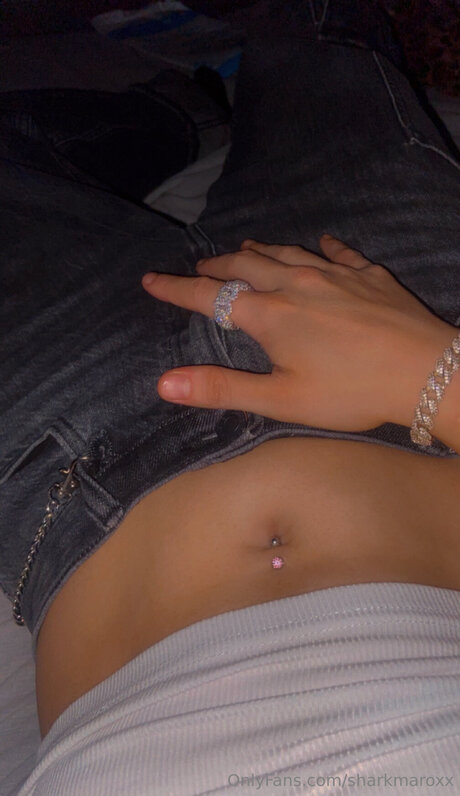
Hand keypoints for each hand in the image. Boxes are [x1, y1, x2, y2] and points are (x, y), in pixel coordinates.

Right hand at [142, 235, 455, 431]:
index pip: (210, 296)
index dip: (176, 289)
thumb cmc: (350, 392)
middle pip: (245, 265)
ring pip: (286, 253)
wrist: (425, 372)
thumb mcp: (280, 400)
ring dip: (259, 251)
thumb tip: (163, 383)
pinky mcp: (368, 275)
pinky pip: (338, 252)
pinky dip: (322, 247)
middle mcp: (296, 284)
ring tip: (244, 248)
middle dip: (217, 265)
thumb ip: (221, 389)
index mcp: (269, 315)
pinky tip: (322, 243)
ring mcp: (335, 274)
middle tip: (200, 267)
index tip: (150, 279)